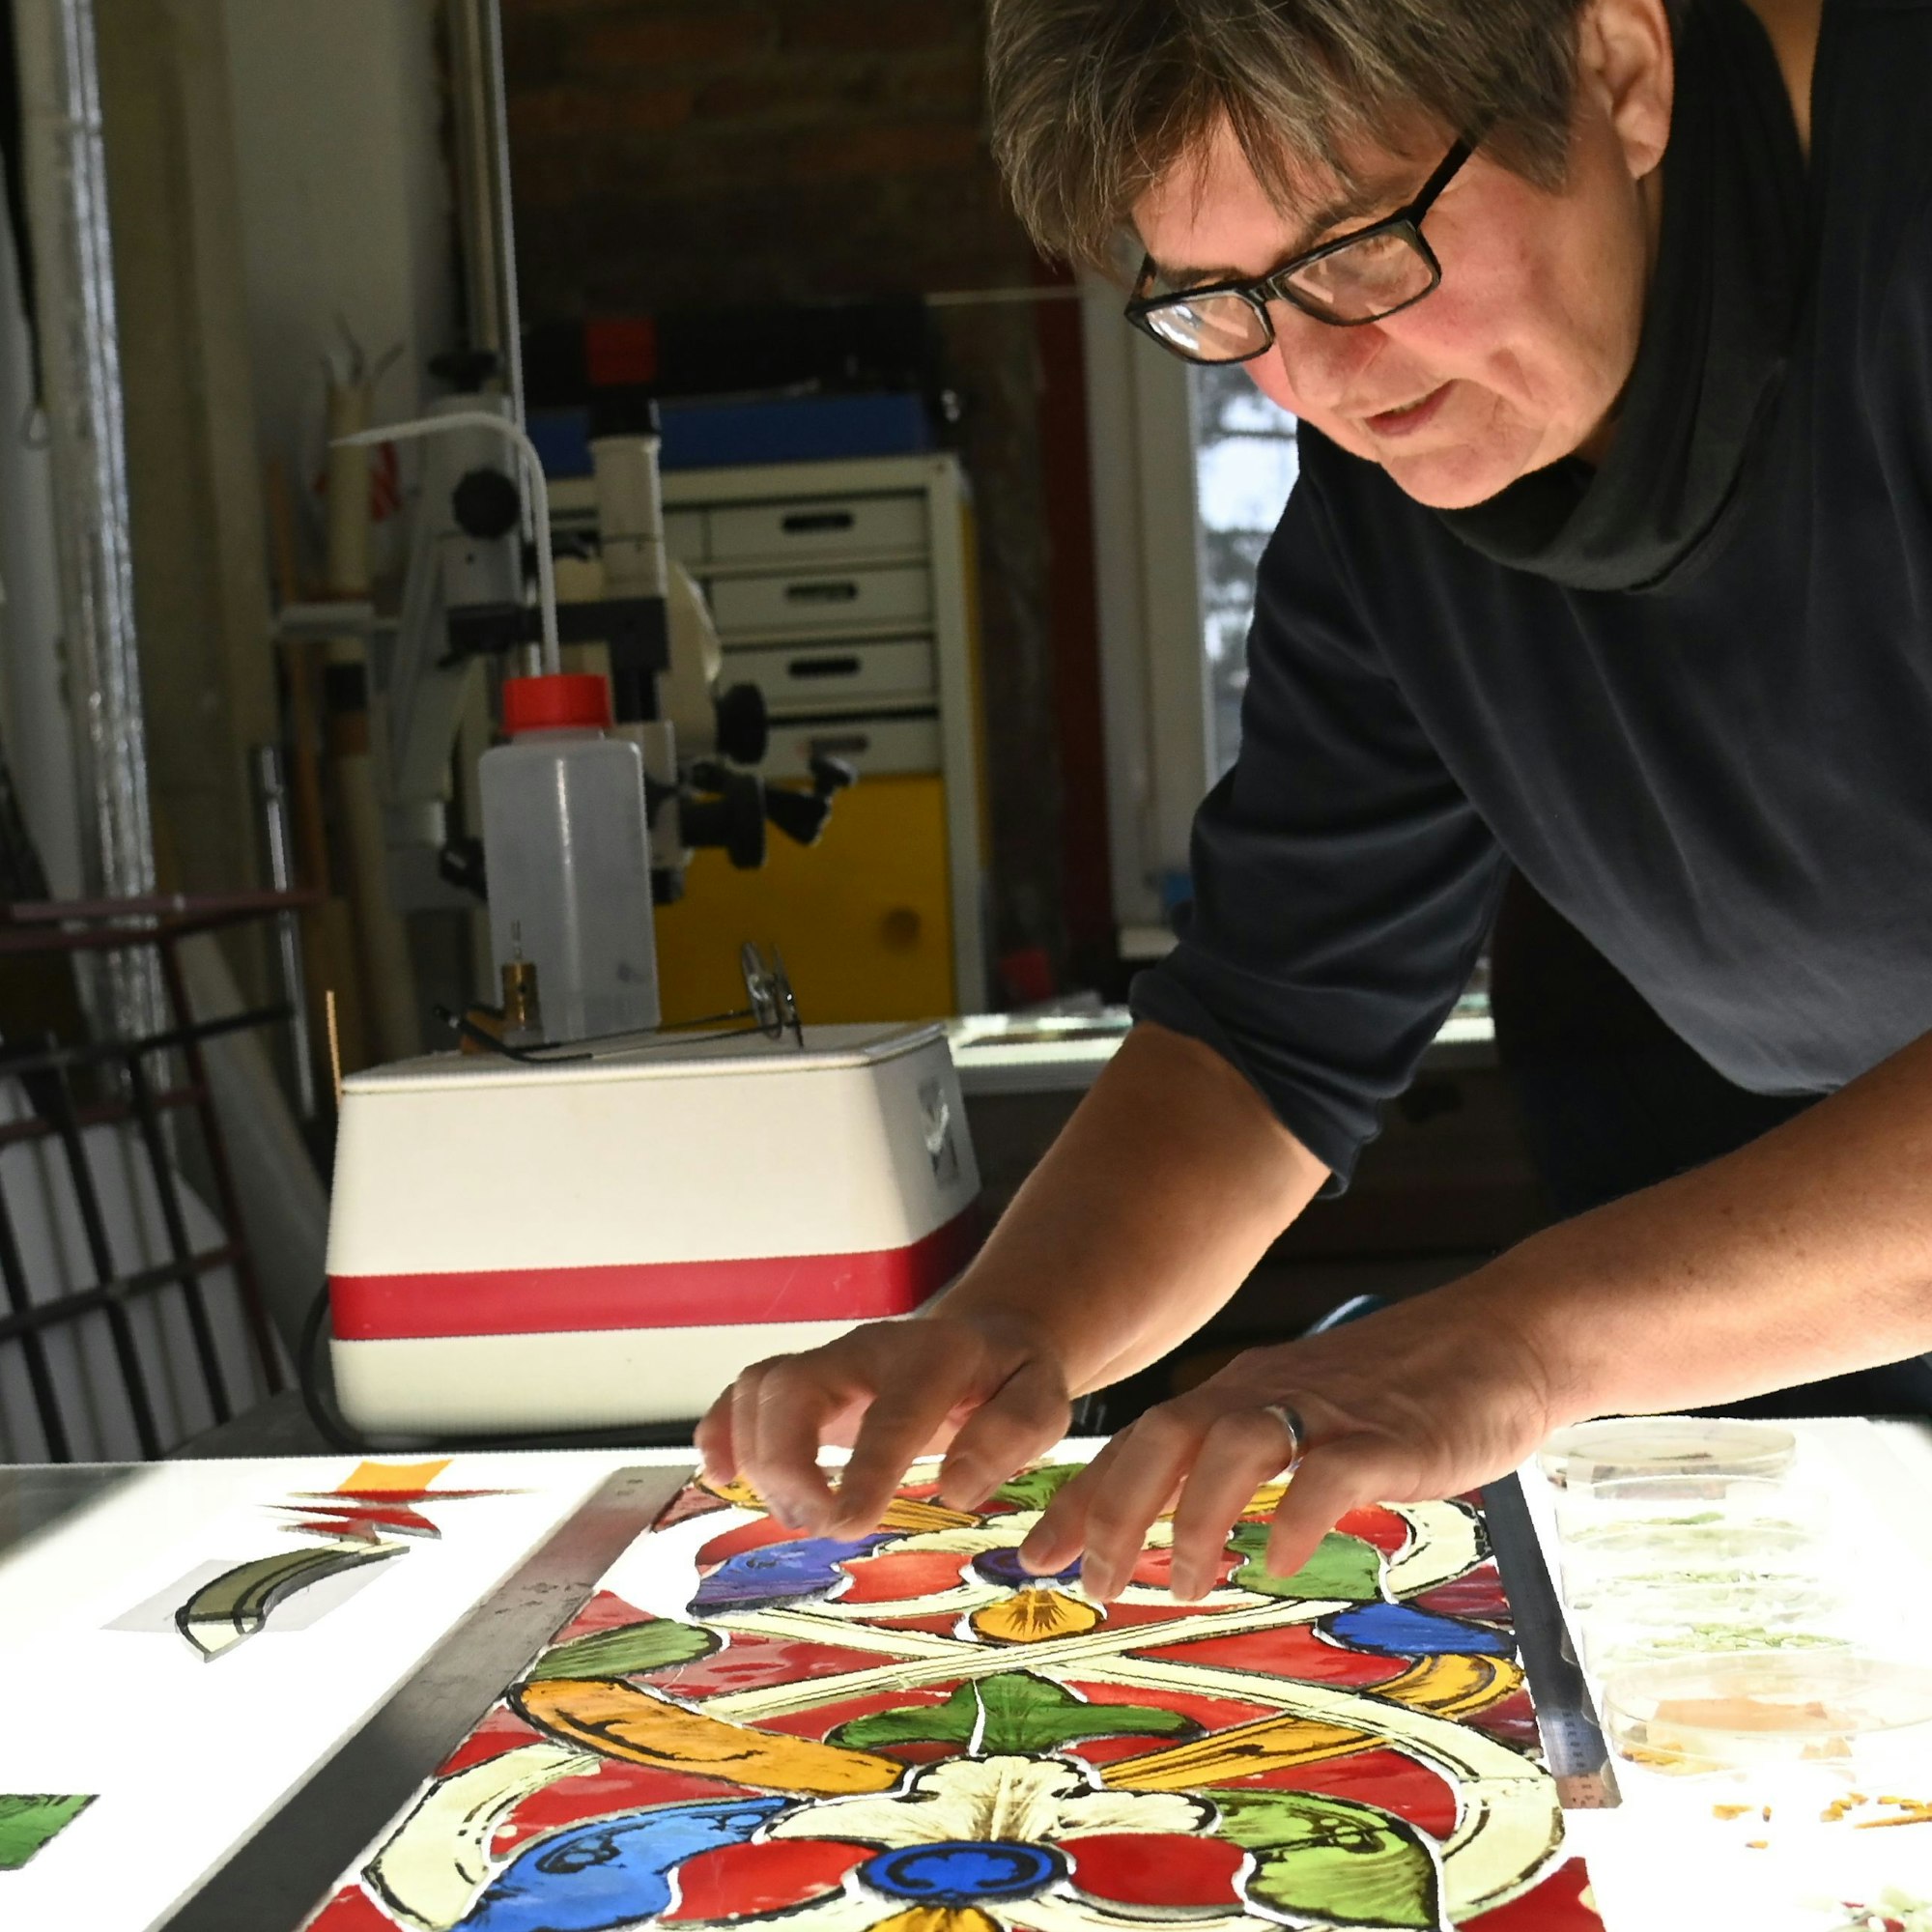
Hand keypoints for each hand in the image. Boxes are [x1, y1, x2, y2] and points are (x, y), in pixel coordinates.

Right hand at [695, 1307, 1071, 1537]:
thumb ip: (1013, 1434)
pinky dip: (721, 1432)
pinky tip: (721, 1476)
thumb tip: (958, 1487)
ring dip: (759, 1458)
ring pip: (762, 1388)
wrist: (984, 1339)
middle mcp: (869, 1349)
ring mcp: (829, 1361)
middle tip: (820, 1524)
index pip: (892, 1408)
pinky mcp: (803, 1379)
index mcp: (936, 1355)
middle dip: (788, 1462)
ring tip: (799, 1514)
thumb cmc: (1012, 1379)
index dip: (864, 1466)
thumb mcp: (1044, 1399)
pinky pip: (744, 1391)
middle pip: (795, 1386)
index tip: (846, 1523)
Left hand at [1017, 1291, 1556, 1601]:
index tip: (1034, 1554)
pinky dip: (1297, 1514)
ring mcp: (1327, 1412)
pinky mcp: (1389, 1436)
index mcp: (1238, 1393)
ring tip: (1185, 1582)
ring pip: (1233, 1444)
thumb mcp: (1296, 1412)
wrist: (1500, 1338)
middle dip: (1115, 1507)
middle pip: (1163, 1434)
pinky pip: (1330, 1471)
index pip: (1137, 1441)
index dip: (1081, 1498)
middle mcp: (1266, 1394)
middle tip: (1095, 1580)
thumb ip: (1240, 1455)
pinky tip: (1282, 1559)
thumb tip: (1178, 1516)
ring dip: (1195, 1514)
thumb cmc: (1397, 1390)